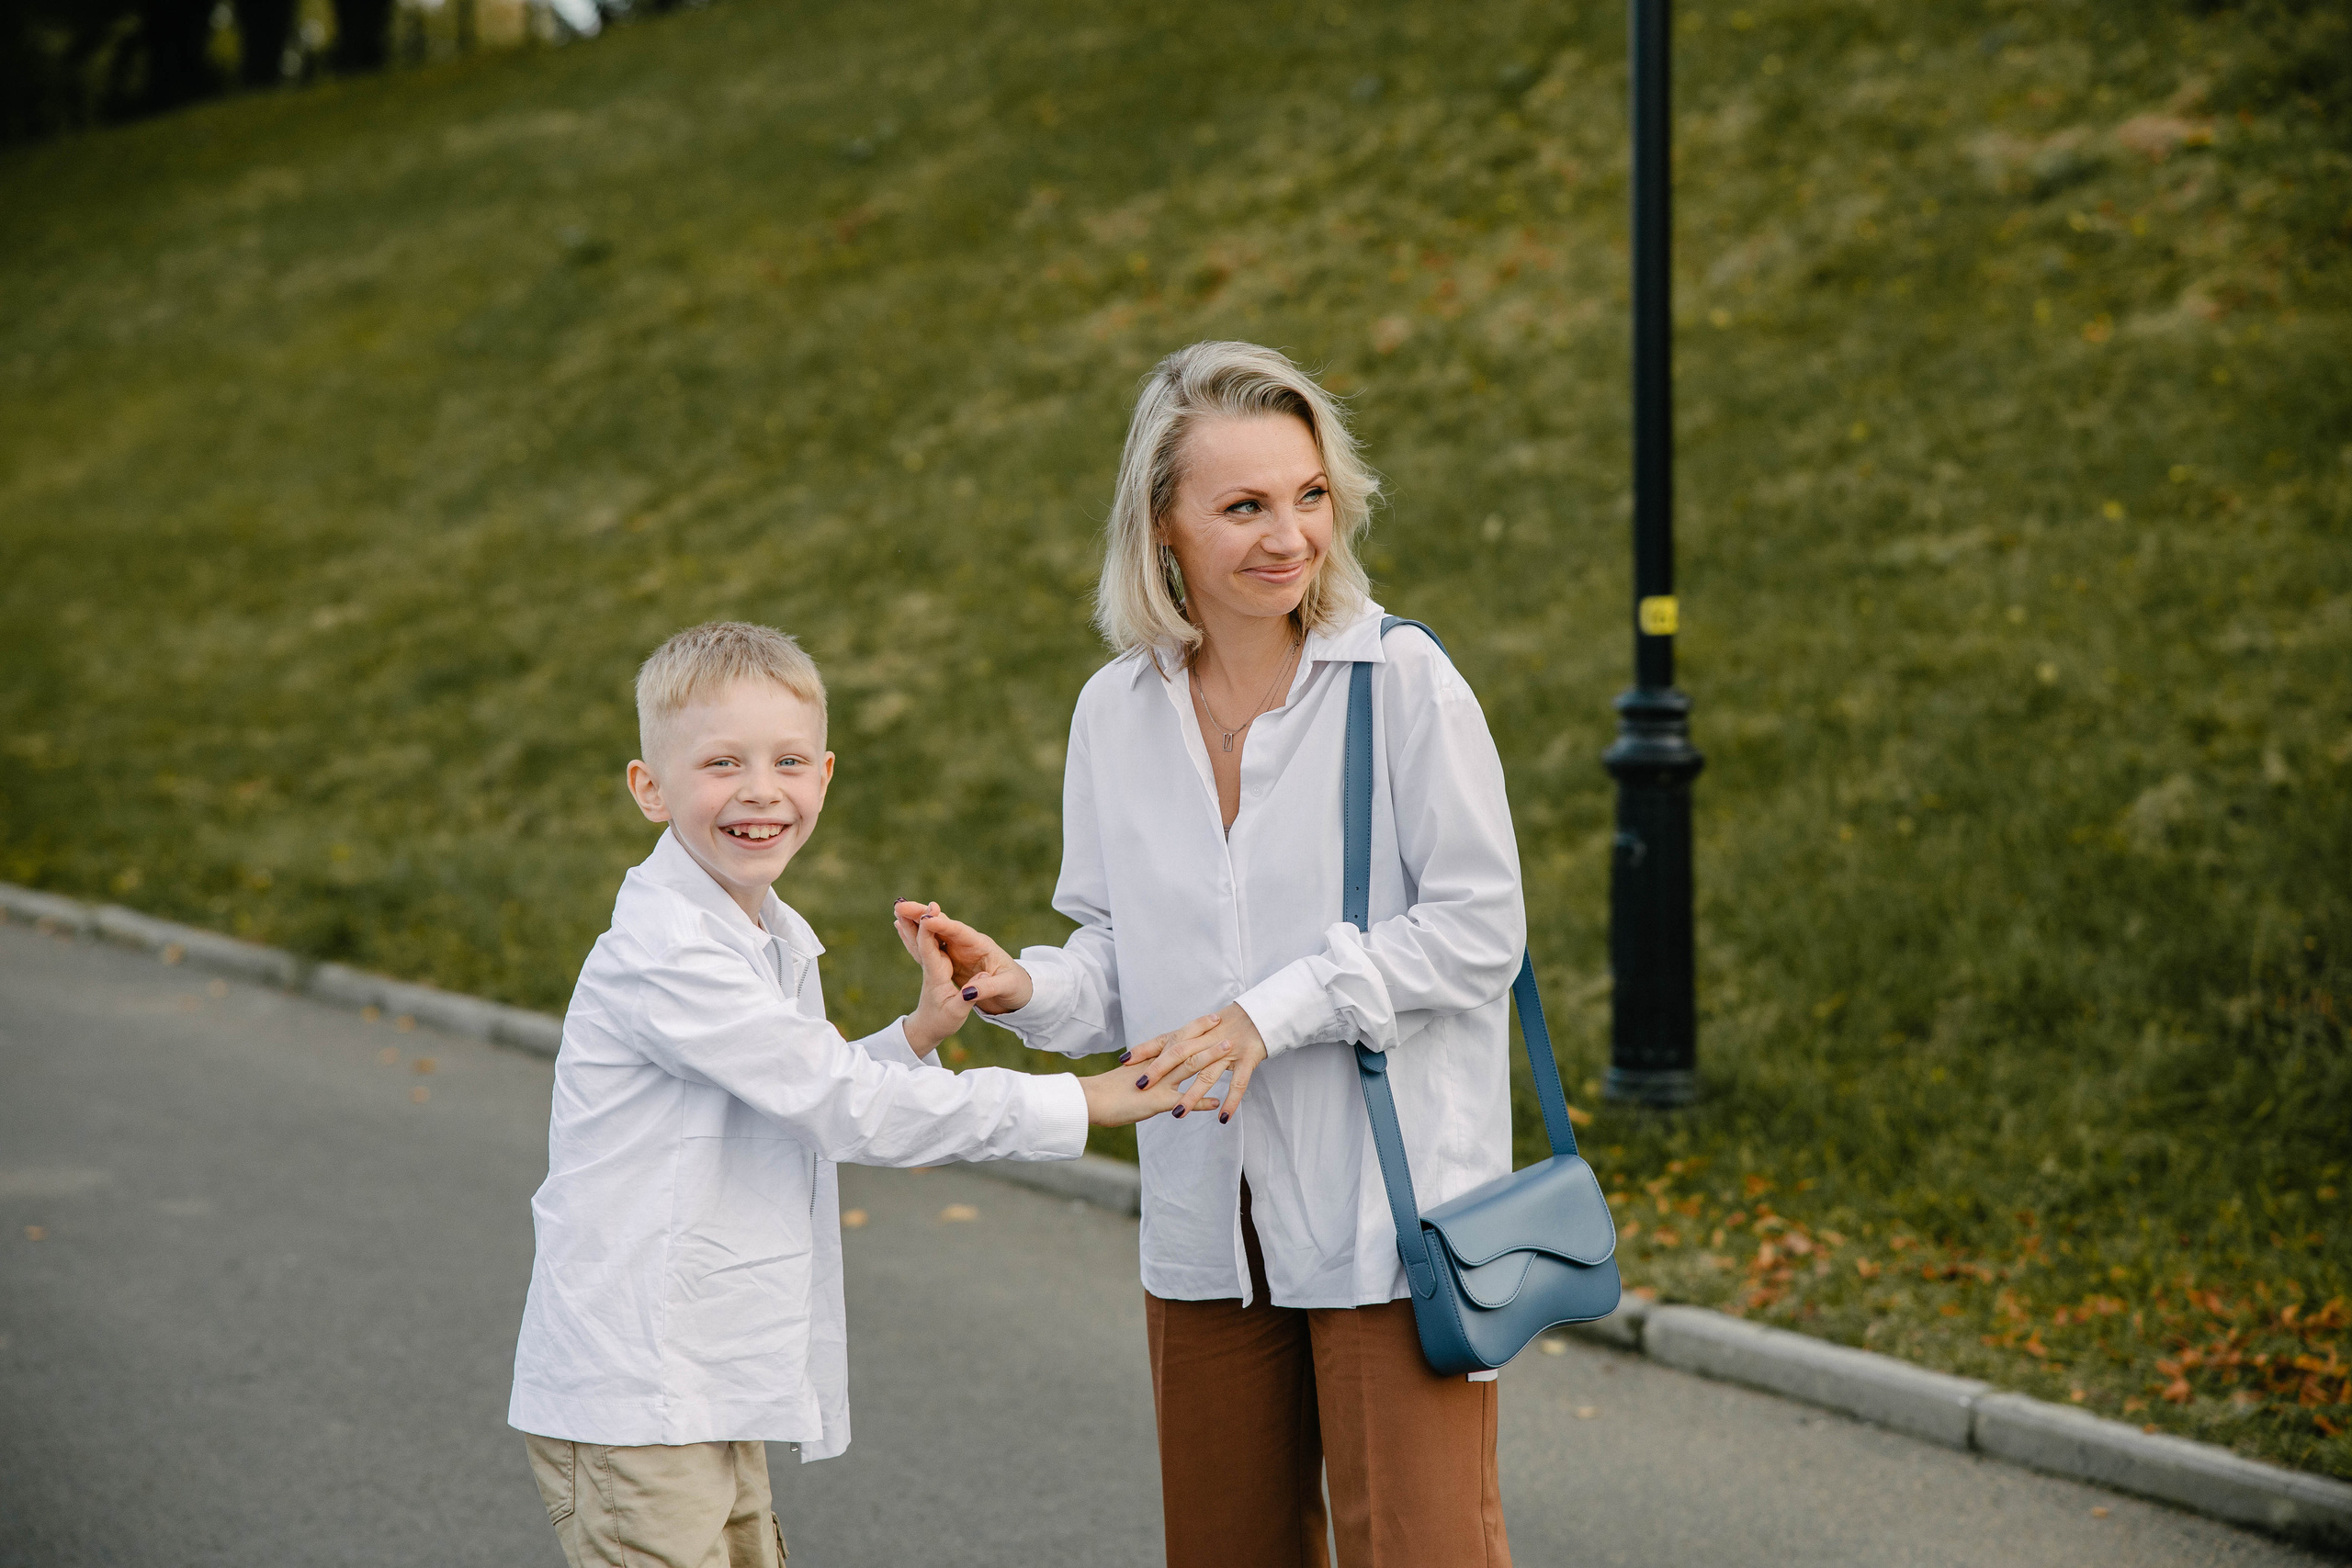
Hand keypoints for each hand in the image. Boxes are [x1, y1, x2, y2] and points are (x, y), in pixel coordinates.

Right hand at [891, 899, 1033, 1013]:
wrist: (1018, 990)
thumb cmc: (1016, 987)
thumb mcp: (1007, 988)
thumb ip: (989, 988)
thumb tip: (969, 993)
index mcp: (982, 946)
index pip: (960, 932)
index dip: (943, 925)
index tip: (926, 918)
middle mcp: (967, 943)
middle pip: (943, 924)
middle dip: (923, 914)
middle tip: (901, 904)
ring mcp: (958, 948)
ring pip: (933, 931)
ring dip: (915, 920)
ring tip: (897, 908)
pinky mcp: (951, 957)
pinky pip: (930, 943)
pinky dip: (916, 934)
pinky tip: (902, 925)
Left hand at [900, 912, 974, 1056]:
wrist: (927, 1029)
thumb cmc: (943, 1022)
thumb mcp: (958, 1013)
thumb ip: (967, 998)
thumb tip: (978, 983)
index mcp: (936, 975)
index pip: (929, 948)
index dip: (928, 929)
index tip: (929, 911)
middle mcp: (929, 967)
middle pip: (919, 939)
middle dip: (914, 920)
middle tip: (905, 902)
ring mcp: (928, 966)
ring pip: (917, 940)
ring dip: (909, 922)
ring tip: (900, 906)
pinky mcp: (930, 967)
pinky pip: (919, 945)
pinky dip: (911, 932)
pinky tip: (902, 924)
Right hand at [1079, 1035, 1233, 1127]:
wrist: (1089, 1100)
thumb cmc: (1103, 1092)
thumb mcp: (1127, 1078)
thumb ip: (1143, 1073)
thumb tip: (1151, 1071)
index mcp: (1149, 1059)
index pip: (1175, 1038)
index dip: (1194, 1027)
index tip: (1211, 1017)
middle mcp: (1156, 1067)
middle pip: (1185, 1046)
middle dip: (1207, 1034)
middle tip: (1225, 1024)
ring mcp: (1158, 1083)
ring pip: (1189, 1066)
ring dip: (1210, 1058)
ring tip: (1229, 1051)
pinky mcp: (1156, 1102)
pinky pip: (1183, 1100)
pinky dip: (1201, 1102)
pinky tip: (1217, 1103)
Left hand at [1124, 1003, 1267, 1124]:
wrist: (1262, 1014)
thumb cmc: (1231, 1025)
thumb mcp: (1203, 1030)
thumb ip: (1184, 1042)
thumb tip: (1160, 1053)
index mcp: (1196, 1032)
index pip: (1165, 1040)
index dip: (1145, 1050)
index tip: (1124, 1060)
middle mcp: (1209, 1040)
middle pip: (1180, 1054)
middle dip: (1160, 1069)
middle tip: (1141, 1085)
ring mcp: (1228, 1051)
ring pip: (1207, 1074)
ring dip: (1191, 1095)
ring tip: (1177, 1114)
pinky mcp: (1247, 1060)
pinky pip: (1239, 1084)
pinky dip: (1231, 1101)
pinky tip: (1223, 1117)